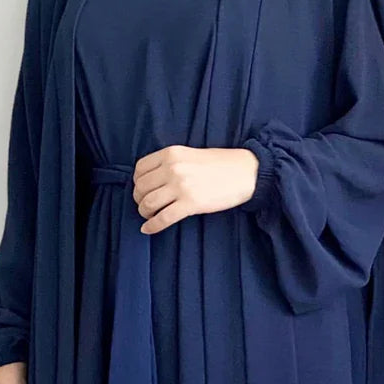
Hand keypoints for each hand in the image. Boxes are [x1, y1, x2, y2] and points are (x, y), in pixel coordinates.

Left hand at [132, 145, 257, 234]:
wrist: (245, 172)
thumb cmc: (221, 164)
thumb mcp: (190, 155)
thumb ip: (171, 163)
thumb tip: (153, 180)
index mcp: (171, 154)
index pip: (140, 169)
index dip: (137, 182)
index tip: (142, 190)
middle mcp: (172, 168)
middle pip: (141, 188)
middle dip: (139, 200)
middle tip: (145, 206)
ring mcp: (181, 186)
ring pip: (148, 203)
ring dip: (144, 213)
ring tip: (149, 216)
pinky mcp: (191, 204)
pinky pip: (163, 218)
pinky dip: (152, 226)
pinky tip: (148, 230)